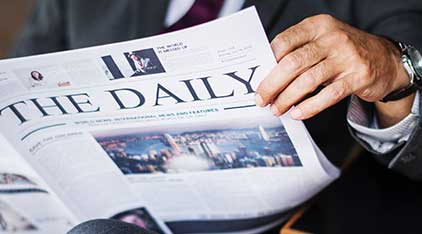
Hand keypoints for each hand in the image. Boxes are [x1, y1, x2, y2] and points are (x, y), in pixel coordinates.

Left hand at [255, 14, 411, 125]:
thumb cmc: (344, 52)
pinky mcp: (358, 77)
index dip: (267, 62)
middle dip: (272, 84)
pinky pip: (328, 95)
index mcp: (317, 26)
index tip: (257, 80)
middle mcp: (332, 38)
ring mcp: (346, 57)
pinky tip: (298, 113)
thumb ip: (298, 52)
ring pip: (307, 81)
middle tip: (262, 99)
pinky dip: (309, 107)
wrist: (385, 59)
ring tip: (277, 109)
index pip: (284, 41)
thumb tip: (267, 76)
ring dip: (287, 98)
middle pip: (292, 63)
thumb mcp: (322, 41)